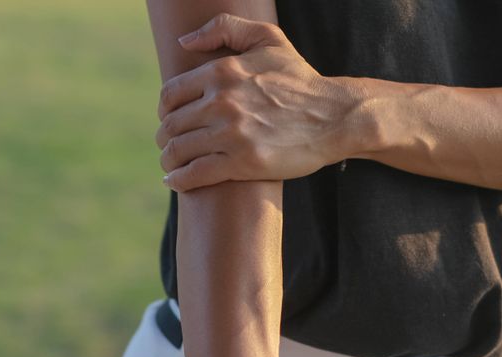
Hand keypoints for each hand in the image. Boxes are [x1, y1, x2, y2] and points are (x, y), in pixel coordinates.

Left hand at [156, 13, 359, 191]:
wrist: (336, 117)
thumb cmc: (302, 79)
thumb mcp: (268, 39)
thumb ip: (224, 29)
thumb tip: (184, 41)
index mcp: (221, 72)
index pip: (170, 95)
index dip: (165, 110)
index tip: (170, 120)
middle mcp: (222, 102)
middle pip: (171, 125)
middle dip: (165, 138)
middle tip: (169, 146)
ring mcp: (231, 134)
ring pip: (177, 151)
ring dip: (168, 161)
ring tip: (171, 166)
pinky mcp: (242, 163)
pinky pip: (194, 174)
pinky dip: (178, 180)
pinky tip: (175, 181)